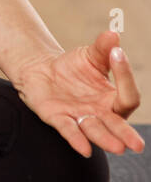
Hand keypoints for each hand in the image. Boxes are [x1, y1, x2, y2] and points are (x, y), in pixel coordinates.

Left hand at [9, 29, 143, 158]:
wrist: (43, 70)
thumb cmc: (73, 67)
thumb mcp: (90, 55)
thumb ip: (103, 48)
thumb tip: (114, 34)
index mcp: (112, 99)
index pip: (126, 95)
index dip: (125, 75)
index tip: (117, 54)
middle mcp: (100, 113)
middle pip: (117, 125)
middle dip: (126, 135)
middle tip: (138, 144)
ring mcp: (80, 117)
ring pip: (96, 131)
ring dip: (105, 139)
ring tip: (119, 148)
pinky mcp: (59, 119)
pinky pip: (69, 131)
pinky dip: (76, 139)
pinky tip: (84, 148)